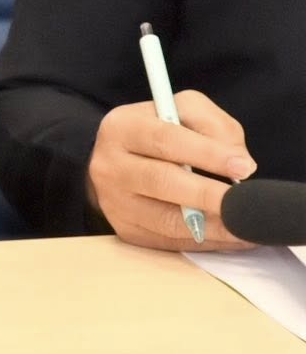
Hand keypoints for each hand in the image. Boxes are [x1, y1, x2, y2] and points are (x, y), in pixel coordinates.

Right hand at [88, 90, 256, 249]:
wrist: (121, 162)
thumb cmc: (159, 134)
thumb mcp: (184, 111)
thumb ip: (214, 126)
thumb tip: (240, 164)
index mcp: (121, 127)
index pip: (164, 139)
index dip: (206, 154)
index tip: (243, 167)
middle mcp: (109, 165)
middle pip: (161, 181)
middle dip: (208, 195)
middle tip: (244, 203)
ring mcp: (114, 202)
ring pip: (166, 219)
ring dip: (212, 227)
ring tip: (244, 227)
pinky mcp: (126, 230)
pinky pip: (170, 241)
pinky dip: (206, 242)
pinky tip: (232, 237)